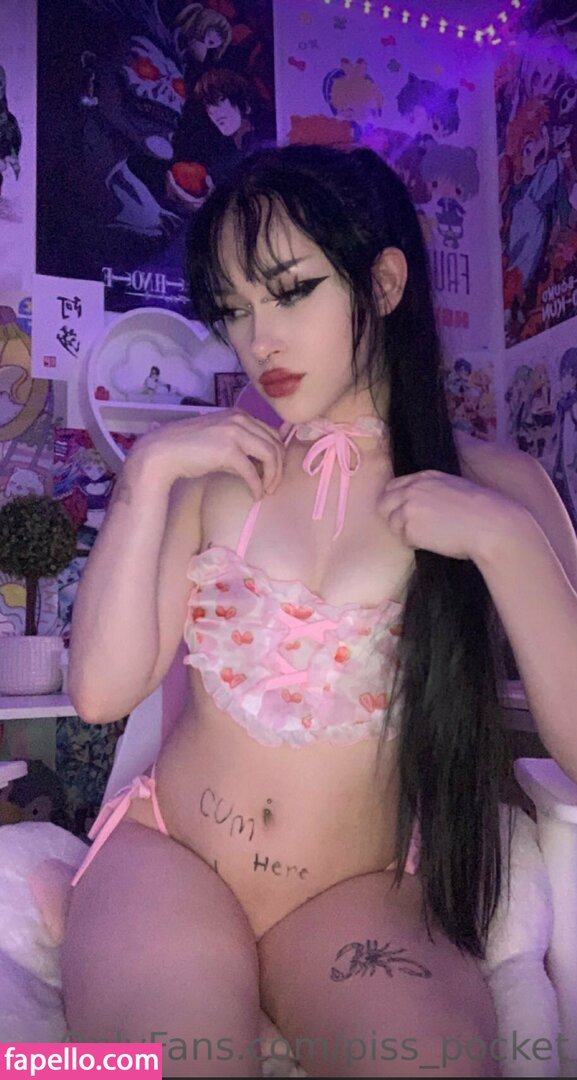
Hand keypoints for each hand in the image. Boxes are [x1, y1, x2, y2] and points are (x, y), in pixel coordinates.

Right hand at [129, 409, 285, 499]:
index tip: (273, 472)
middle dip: (279, 467)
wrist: (163, 452)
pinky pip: (252, 472)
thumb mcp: (219, 441)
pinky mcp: (229, 451)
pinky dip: (257, 486)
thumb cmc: (189, 448)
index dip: (277, 454)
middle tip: (273, 485)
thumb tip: (260, 467)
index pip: (271, 433)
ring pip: (270, 456)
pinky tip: (255, 495)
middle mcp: (240, 419)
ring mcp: (235, 433)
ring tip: (266, 491)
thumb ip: (240, 448)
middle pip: (275, 444)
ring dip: (272, 477)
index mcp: (239, 415)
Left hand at [377, 469, 519, 561]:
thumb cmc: (481, 509)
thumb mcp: (453, 487)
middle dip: (393, 516)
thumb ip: (431, 490)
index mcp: (424, 476)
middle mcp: (412, 489)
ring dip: (405, 532)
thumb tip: (421, 504)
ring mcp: (408, 508)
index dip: (396, 500)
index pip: (393, 486)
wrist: (490, 524)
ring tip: (428, 536)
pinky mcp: (410, 528)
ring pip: (392, 523)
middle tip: (411, 528)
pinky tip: (433, 542)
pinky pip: (403, 539)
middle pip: (383, 504)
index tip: (404, 511)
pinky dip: (414, 543)